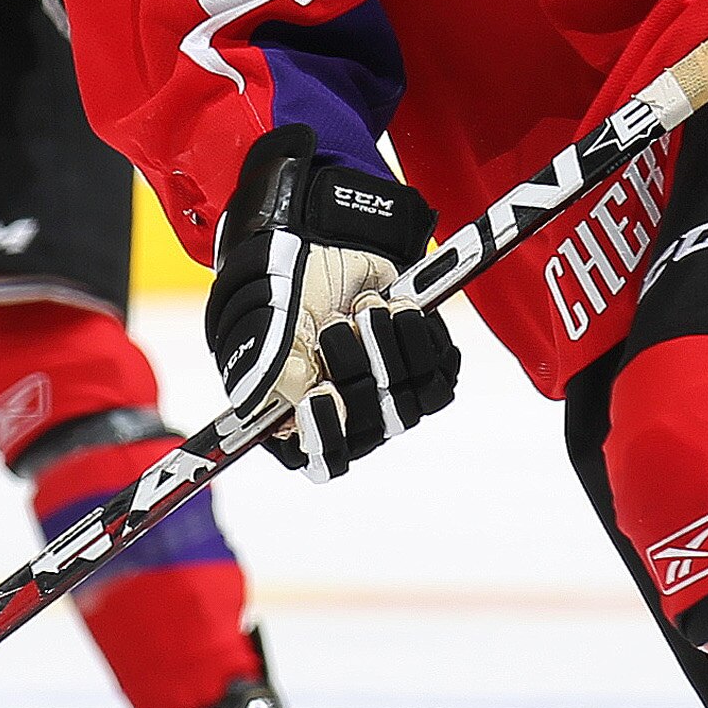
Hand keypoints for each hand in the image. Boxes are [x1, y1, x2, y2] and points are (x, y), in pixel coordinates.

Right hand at [206, 127, 460, 480]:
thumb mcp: (267, 337)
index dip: (327, 435)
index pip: (324, 461)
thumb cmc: (285, 294)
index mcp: (303, 422)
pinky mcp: (423, 366)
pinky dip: (418, 335)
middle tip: (333, 325)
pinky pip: (441, 375)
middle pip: (372, 429)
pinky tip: (395, 307)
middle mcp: (348, 417)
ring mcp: (388, 393)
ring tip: (364, 309)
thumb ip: (278, 384)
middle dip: (353, 367)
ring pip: (409, 405)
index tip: (321, 393)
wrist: (326, 246)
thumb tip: (300, 421)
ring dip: (385, 346)